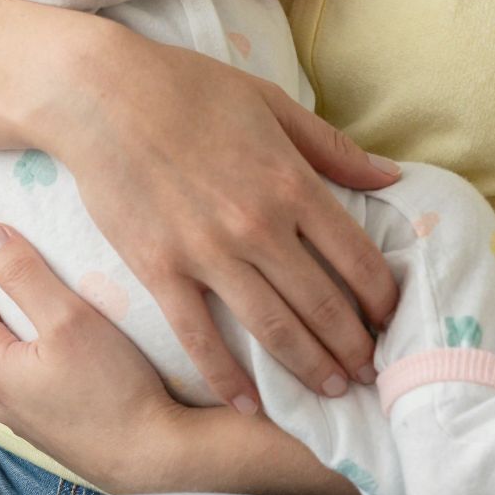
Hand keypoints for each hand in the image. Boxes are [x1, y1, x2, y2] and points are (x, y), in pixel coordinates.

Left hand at [0, 220, 180, 493]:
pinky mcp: (48, 414)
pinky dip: (22, 326)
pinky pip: (22, 358)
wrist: (153, 455)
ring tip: (3, 268)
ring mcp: (21, 408)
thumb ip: (25, 276)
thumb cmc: (114, 388)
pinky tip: (40, 317)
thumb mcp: (70, 319)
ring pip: (0, 341)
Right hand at [44, 23, 401, 413]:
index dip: (381, 297)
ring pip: (271, 328)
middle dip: (353, 345)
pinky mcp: (159, 270)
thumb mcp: (272, 103)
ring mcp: (207, 252)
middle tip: (371, 373)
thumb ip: (332, 147)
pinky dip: (227, 379)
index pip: (356, 256)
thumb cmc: (189, 89)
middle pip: (321, 303)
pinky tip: (249, 405)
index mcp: (291, 182)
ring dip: (307, 367)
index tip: (392, 319)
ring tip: (330, 391)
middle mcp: (258, 225)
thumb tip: (391, 175)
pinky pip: (199, 337)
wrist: (102, 94)